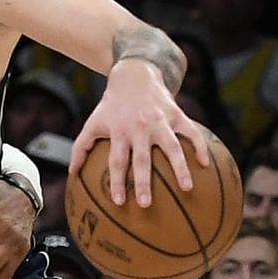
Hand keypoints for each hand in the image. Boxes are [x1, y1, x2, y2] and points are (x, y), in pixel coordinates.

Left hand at [69, 62, 211, 206]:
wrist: (134, 74)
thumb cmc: (112, 105)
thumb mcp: (93, 122)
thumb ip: (81, 147)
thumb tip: (72, 174)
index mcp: (120, 132)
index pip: (117, 161)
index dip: (117, 182)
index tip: (118, 202)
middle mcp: (140, 127)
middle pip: (142, 159)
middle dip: (144, 182)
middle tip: (146, 204)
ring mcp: (160, 121)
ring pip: (172, 147)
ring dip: (180, 168)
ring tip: (187, 188)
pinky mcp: (176, 114)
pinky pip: (191, 132)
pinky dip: (200, 146)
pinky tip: (205, 164)